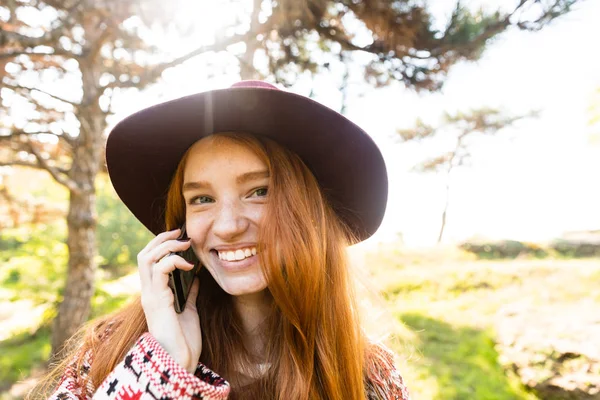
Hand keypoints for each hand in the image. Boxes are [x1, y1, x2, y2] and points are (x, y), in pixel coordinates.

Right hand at [137, 228, 201, 372]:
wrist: (180, 359)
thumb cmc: (184, 339)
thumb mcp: (189, 310)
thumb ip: (189, 294)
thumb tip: (196, 279)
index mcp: (154, 293)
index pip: (150, 261)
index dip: (162, 245)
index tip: (180, 236)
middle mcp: (148, 292)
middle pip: (144, 254)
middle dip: (161, 239)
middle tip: (180, 232)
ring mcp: (150, 295)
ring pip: (147, 258)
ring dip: (167, 246)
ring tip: (185, 243)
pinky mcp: (157, 299)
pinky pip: (160, 270)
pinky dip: (173, 261)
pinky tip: (189, 265)